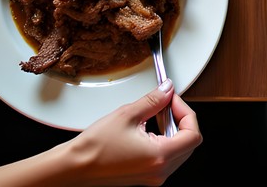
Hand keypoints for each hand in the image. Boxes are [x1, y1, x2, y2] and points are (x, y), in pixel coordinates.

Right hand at [56, 80, 201, 185]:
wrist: (74, 168)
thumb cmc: (95, 147)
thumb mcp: (127, 115)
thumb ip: (153, 100)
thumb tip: (168, 90)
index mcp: (159, 156)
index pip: (193, 135)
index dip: (186, 112)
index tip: (173, 99)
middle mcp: (160, 171)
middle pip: (189, 144)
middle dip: (180, 120)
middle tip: (164, 104)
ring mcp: (153, 177)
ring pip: (179, 151)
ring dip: (172, 130)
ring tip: (153, 115)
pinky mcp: (145, 177)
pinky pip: (165, 158)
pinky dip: (163, 141)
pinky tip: (147, 129)